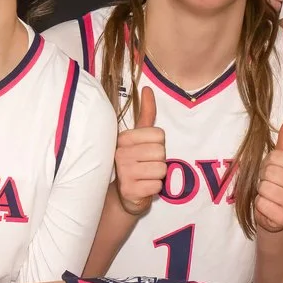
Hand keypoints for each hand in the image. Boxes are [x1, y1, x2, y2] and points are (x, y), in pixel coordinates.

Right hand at [113, 85, 165, 213]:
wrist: (125, 194)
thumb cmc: (135, 161)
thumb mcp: (139, 136)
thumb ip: (146, 113)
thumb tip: (147, 88)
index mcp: (124, 138)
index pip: (159, 135)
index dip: (159, 145)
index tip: (147, 151)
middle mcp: (121, 153)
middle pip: (161, 152)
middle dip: (159, 160)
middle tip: (147, 165)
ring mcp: (124, 173)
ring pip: (161, 169)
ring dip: (157, 175)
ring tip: (145, 176)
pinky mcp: (129, 190)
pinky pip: (157, 185)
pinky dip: (154, 188)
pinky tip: (144, 187)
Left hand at [252, 111, 282, 233]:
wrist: (279, 216)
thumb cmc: (278, 183)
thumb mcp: (282, 159)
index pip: (273, 158)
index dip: (267, 164)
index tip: (274, 172)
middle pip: (268, 173)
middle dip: (263, 179)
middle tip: (270, 186)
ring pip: (263, 188)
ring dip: (261, 193)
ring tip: (269, 197)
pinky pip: (261, 204)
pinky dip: (260, 207)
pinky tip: (269, 208)